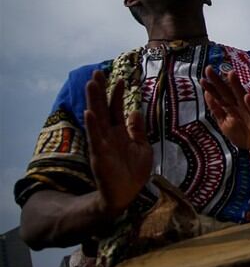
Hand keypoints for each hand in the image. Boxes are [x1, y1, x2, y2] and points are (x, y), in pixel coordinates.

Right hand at [83, 71, 152, 217]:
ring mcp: (103, 143)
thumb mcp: (142, 147)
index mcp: (120, 132)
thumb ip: (137, 130)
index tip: (119, 78)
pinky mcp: (100, 155)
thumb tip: (135, 111)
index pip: (116, 108)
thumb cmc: (134, 172)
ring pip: (97, 119)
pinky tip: (89, 112)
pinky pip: (95, 138)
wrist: (127, 194)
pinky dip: (92, 125)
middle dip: (100, 91)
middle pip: (103, 108)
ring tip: (91, 84)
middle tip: (97, 72)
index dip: (117, 94)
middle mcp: (109, 135)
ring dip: (93, 102)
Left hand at [201, 67, 249, 157]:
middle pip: (228, 92)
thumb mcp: (225, 124)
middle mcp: (239, 106)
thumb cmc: (243, 134)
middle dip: (219, 81)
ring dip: (236, 86)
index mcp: (230, 108)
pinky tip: (247, 97)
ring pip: (241, 97)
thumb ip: (216, 110)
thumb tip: (207, 94)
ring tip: (230, 74)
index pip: (219, 96)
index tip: (202, 78)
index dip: (211, 88)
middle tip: (209, 69)